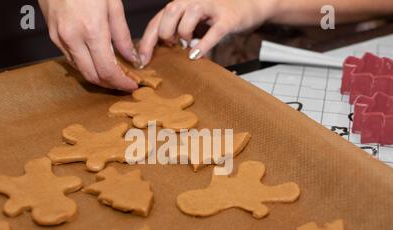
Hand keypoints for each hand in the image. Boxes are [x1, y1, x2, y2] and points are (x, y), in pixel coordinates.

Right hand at [38, 0, 137, 90]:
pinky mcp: (53, 36)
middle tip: (124, 83)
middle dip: (110, 85)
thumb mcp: (113, 4)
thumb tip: (132, 56)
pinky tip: (97, 62)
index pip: (108, 70)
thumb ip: (122, 35)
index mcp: (91, 30)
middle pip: (93, 76)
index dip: (121, 83)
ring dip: (98, 77)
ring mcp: (60, 38)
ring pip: (81, 70)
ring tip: (114, 75)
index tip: (132, 86)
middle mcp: (73, 38)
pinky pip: (71, 59)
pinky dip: (86, 66)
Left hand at [138, 0, 273, 64]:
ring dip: (183, 34)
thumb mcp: (194, 20)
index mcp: (182, 3)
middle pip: (169, 12)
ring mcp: (212, 7)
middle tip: (172, 45)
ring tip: (187, 45)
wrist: (251, 4)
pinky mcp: (228, 18)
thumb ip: (177, 30)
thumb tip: (158, 51)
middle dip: (165, 34)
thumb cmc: (218, 15)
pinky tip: (195, 55)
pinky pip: (213, 32)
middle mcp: (194, 0)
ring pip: (189, 16)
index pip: (157, 19)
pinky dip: (202, 45)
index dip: (147, 40)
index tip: (141, 60)